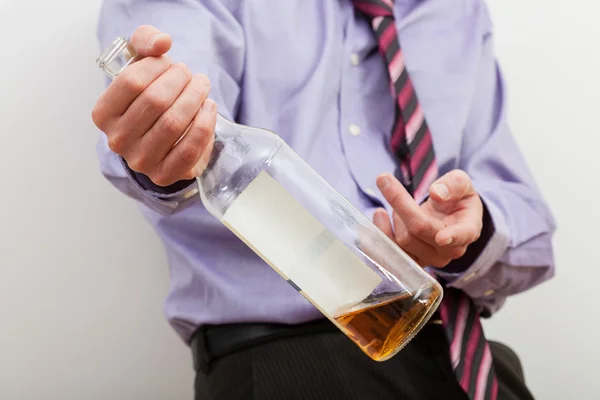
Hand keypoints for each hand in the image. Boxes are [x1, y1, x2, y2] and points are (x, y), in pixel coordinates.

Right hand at [92, 25, 215, 185]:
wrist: (164, 140)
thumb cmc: (151, 98)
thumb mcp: (142, 65)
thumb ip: (145, 42)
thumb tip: (162, 42)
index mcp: (103, 114)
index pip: (131, 82)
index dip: (158, 67)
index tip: (171, 63)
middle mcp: (117, 140)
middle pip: (156, 101)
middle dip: (181, 81)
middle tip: (193, 76)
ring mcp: (140, 161)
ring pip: (174, 123)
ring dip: (196, 98)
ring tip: (203, 87)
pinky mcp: (165, 175)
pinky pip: (190, 148)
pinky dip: (205, 124)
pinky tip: (209, 108)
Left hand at [373, 170, 482, 267]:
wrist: (449, 219)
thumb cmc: (457, 200)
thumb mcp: (463, 184)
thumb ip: (455, 184)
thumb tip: (437, 193)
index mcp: (467, 229)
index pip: (462, 234)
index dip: (452, 236)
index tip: (441, 237)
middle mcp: (449, 250)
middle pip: (419, 229)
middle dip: (399, 203)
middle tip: (383, 179)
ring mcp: (430, 259)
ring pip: (402, 240)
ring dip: (394, 216)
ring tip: (396, 204)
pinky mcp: (412, 262)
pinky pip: (391, 253)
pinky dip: (381, 233)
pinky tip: (379, 215)